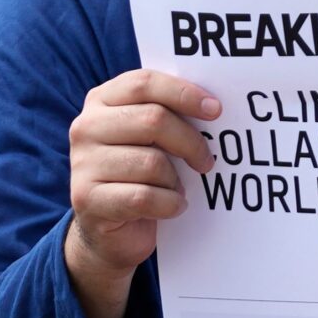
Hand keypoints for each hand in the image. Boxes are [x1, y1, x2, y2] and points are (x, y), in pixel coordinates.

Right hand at [65, 69, 217, 317]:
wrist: (110, 236)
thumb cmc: (150, 178)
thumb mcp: (162, 140)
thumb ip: (180, 113)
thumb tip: (236, 95)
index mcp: (106, 101)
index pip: (145, 80)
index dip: (184, 90)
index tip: (219, 109)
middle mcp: (87, 129)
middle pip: (153, 119)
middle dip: (192, 140)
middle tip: (213, 161)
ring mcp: (82, 167)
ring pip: (151, 158)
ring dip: (178, 177)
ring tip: (185, 188)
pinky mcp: (87, 204)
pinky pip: (142, 195)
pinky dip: (168, 203)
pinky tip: (174, 211)